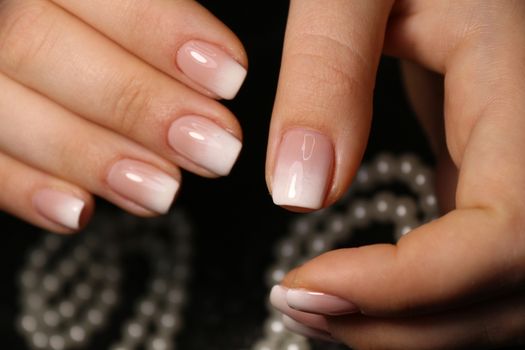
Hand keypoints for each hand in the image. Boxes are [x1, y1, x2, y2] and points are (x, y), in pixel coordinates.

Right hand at [0, 0, 246, 232]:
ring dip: (92, 157)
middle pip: (38, 43)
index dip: (159, 32)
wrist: (18, 35)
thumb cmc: (95, 30)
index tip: (228, 76)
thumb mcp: (117, 11)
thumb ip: (152, 20)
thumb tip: (219, 63)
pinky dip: (26, 189)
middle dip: (138, 103)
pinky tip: (78, 211)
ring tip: (163, 189)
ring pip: (4, 107)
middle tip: (213, 147)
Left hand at [268, 1, 524, 347]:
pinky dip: (414, 297)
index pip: (504, 232)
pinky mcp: (496, 176)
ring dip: (404, 323)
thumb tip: (298, 187)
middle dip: (395, 322)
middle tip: (297, 306)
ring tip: (317, 307)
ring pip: (493, 293)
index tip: (306, 287)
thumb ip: (328, 69)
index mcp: (522, 92)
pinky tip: (358, 285)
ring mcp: (522, 168)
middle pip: (504, 288)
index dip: (408, 285)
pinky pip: (473, 263)